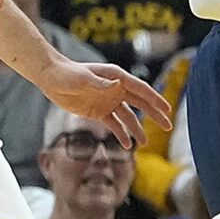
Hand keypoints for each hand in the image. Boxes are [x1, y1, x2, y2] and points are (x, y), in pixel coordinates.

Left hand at [43, 59, 174, 149]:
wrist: (52, 78)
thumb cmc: (68, 73)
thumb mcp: (83, 78)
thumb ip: (100, 83)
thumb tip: (117, 85)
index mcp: (118, 77)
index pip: (141, 90)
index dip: (155, 99)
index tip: (167, 108)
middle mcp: (117, 89)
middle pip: (141, 104)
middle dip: (155, 115)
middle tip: (168, 125)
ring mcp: (109, 101)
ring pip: (128, 117)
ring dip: (137, 129)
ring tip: (145, 143)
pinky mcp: (98, 112)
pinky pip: (114, 124)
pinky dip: (121, 134)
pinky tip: (127, 145)